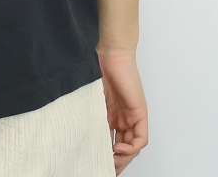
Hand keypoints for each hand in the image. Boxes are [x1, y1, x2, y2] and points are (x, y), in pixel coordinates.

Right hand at [97, 49, 147, 174]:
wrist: (110, 52)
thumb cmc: (98, 67)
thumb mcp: (91, 97)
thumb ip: (90, 113)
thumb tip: (77, 132)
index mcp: (112, 115)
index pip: (114, 142)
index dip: (108, 155)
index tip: (97, 163)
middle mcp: (124, 117)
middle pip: (125, 148)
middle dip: (116, 161)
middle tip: (104, 168)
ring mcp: (133, 115)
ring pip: (133, 146)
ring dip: (123, 158)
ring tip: (110, 161)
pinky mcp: (140, 112)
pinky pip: (140, 138)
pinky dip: (131, 148)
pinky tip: (118, 148)